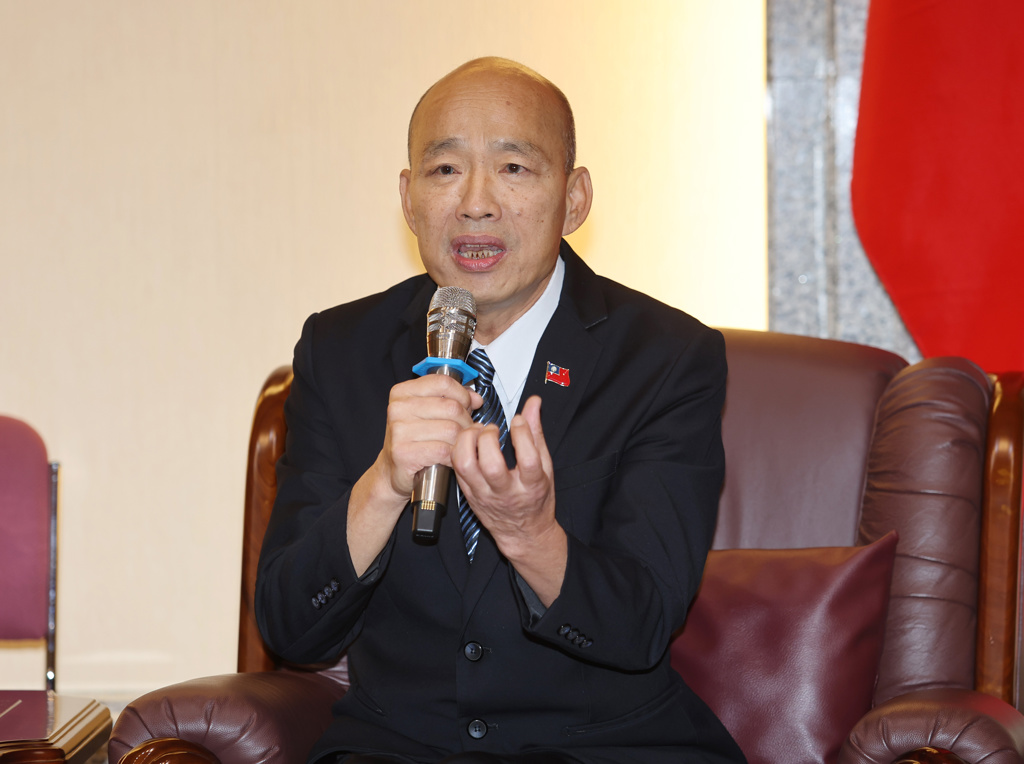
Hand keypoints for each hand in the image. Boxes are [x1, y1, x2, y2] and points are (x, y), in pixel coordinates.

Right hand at [348, 373, 480, 575]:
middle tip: (466, 439)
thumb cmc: (417, 450)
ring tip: (458, 453)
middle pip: (453, 408)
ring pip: (453, 430)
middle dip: (467, 424)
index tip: (472, 406)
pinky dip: (454, 459)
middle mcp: (397, 409)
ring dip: (464, 444)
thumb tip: (476, 395)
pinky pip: (446, 451)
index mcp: (401, 394)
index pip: (445, 383)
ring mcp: (398, 432)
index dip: (464, 396)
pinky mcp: (405, 456)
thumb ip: (449, 401)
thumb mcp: (429, 419)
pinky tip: (450, 464)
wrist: (393, 483)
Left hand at [453, 395, 566, 604]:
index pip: (528, 459)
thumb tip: (533, 404)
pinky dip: (458, 449)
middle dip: (488, 438)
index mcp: (531, 486)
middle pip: (491, 465)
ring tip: (476, 433)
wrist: (522, 532)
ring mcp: (484, 495)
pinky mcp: (468, 495)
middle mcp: (506, 492)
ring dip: (467, 441)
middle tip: (492, 429)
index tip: (518, 421)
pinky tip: (468, 442)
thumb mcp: (545, 467)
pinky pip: (456, 468)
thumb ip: (536, 433)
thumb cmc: (535, 498)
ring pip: (466, 466)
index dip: (522, 434)